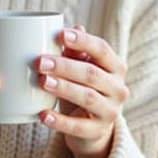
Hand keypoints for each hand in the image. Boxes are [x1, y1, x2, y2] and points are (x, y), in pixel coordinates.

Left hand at [35, 25, 128, 157]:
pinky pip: (78, 127)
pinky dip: (60, 121)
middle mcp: (118, 88)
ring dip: (63, 88)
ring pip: (87, 97)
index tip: (60, 34)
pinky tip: (43, 115)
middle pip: (91, 74)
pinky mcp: (98, 131)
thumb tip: (74, 26)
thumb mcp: (79, 69)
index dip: (82, 41)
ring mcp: (111, 111)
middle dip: (64, 66)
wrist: (91, 127)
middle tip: (39, 61)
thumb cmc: (82, 88)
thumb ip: (75, 52)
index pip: (102, 50)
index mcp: (115, 67)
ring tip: (42, 82)